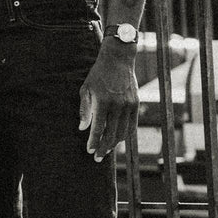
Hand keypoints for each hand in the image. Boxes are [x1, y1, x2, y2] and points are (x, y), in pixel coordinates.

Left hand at [79, 41, 137, 160]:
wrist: (118, 60)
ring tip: (107, 149)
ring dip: (114, 144)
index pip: (97, 129)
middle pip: (111, 134)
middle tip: (97, 157)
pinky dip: (125, 135)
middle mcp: (117, 105)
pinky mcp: (135, 104)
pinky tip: (118, 139)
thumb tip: (82, 128)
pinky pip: (132, 125)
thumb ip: (84, 109)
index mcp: (102, 102)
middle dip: (103, 148)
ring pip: (123, 133)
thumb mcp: (86, 89)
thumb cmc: (98, 75)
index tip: (89, 151)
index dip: (93, 142)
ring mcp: (128, 105)